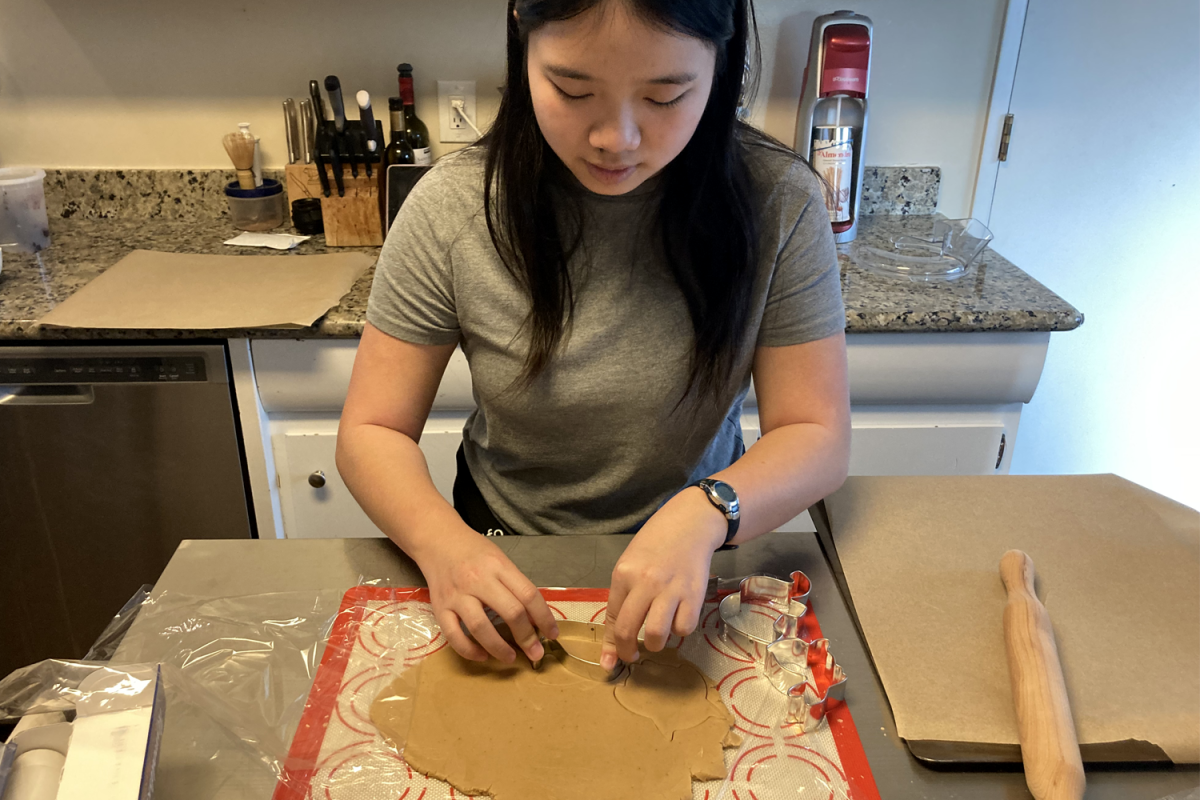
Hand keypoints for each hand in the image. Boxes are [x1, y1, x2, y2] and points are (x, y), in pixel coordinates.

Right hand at [418, 524, 558, 663]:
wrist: (437, 539)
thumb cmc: (473, 551)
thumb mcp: (499, 559)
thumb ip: (515, 584)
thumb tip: (534, 617)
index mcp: (498, 566)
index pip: (528, 594)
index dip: (544, 617)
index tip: (552, 634)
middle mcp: (478, 580)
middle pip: (510, 612)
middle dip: (527, 638)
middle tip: (535, 653)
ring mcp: (457, 595)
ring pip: (481, 628)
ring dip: (499, 648)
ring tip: (510, 658)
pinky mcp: (439, 607)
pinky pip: (454, 635)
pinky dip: (469, 650)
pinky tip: (482, 656)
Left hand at [600, 488, 725, 670]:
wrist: (689, 524)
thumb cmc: (656, 544)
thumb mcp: (631, 563)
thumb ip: (623, 595)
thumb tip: (616, 632)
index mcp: (624, 574)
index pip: (613, 617)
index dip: (610, 645)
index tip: (609, 662)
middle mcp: (645, 583)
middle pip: (629, 630)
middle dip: (627, 651)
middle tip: (631, 655)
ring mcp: (671, 589)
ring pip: (657, 634)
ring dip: (655, 644)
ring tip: (656, 638)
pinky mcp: (694, 594)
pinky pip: (684, 628)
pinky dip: (680, 630)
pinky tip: (677, 619)